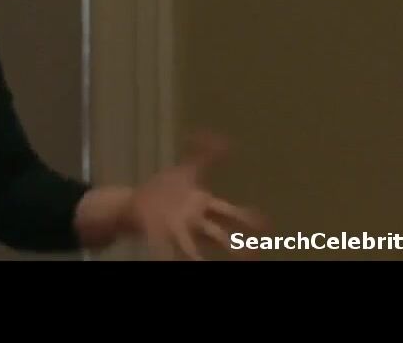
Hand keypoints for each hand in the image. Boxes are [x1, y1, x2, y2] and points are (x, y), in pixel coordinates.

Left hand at [128, 132, 267, 260]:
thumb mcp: (186, 170)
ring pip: (192, 247)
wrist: (136, 204)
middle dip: (234, 245)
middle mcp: (195, 222)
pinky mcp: (158, 238)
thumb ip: (203, 154)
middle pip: (218, 235)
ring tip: (201, 264)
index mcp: (203, 205)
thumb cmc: (168, 190)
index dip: (248, 218)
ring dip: (198, 257)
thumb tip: (223, 138)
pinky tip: (168, 262)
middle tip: (251, 256)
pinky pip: (163, 249)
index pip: (230, 212)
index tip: (266, 225)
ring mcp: (177, 231)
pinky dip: (166, 256)